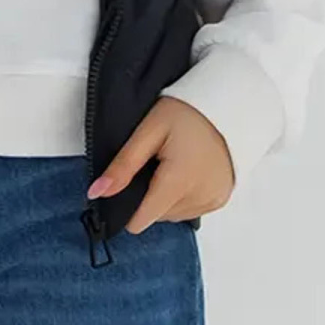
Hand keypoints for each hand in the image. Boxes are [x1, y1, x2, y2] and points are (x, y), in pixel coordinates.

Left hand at [86, 97, 234, 233]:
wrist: (228, 104)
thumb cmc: (186, 113)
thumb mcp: (148, 131)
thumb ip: (123, 166)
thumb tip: (95, 193)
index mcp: (178, 182)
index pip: (141, 220)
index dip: (127, 207)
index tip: (129, 183)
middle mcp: (199, 197)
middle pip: (155, 216)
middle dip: (149, 195)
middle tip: (156, 164)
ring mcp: (213, 200)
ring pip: (172, 215)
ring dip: (166, 198)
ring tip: (173, 165)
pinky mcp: (221, 199)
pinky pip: (190, 210)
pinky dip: (183, 197)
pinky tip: (187, 173)